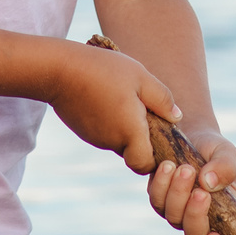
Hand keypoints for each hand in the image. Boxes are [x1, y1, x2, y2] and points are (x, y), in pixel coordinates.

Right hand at [48, 43, 179, 173]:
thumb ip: (162, 99)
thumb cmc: (103, 70)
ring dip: (125, 128)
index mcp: (130, 132)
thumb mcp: (140, 77)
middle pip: (133, 152)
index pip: (146, 164)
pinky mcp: (84, 131)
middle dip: (141, 137)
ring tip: (123, 98)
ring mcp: (95, 138)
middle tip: (143, 109)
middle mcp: (112, 141)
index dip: (155, 157)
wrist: (59, 69)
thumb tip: (176, 117)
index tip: (159, 135)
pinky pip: (104, 133)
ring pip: (118, 142)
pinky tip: (107, 98)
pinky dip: (109, 122)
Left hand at [146, 130, 235, 234]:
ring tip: (185, 169)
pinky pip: (156, 200)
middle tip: (200, 191)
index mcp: (227, 217)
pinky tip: (168, 166)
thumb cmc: (215, 149)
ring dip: (178, 194)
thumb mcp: (227, 154)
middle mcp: (202, 220)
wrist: (192, 134)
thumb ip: (226, 167)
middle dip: (195, 214)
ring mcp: (179, 211)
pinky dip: (162, 184)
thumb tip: (208, 184)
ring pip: (173, 217)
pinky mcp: (160, 198)